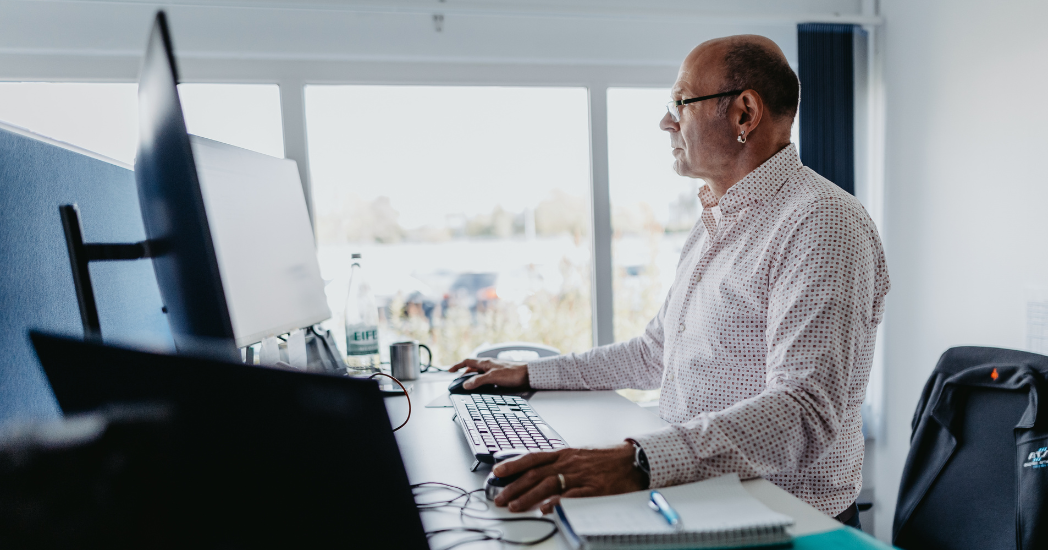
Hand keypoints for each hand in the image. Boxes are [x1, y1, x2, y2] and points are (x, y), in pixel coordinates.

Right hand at [448, 358, 529, 390]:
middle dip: (464, 374)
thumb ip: (478, 381)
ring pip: (479, 373)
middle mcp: (488, 365)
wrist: (528, 375)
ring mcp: (494, 370)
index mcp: (485, 363)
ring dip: (473, 378)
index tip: (450, 371)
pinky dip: (481, 382)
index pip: (467, 362)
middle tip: (459, 382)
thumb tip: (465, 384)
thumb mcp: (492, 377)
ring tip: (469, 386)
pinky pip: (486, 378)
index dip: (457, 366)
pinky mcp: (500, 376)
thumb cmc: (513, 373)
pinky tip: (483, 388)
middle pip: (472, 368)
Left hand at [491, 442, 646, 513]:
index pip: (532, 458)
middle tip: (500, 497)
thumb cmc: (604, 458)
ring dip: (528, 496)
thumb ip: (557, 462)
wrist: (632, 460)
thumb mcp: (577, 454)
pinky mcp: (592, 489)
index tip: (497, 472)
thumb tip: (536, 471)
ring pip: (548, 484)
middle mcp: (568, 463)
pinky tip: (545, 508)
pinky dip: (556, 502)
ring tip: (514, 506)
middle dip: (514, 486)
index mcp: (564, 454)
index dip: (513, 464)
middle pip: (535, 474)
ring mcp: (580, 476)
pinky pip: (572, 496)